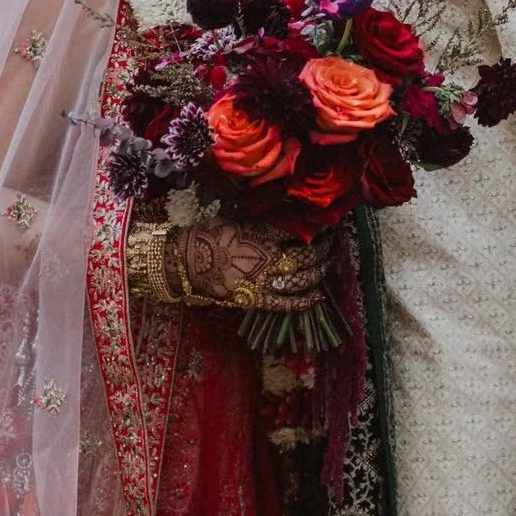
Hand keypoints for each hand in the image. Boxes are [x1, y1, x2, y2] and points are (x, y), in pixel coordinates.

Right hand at [175, 221, 326, 310]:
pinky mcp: (257, 299)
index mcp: (263, 233)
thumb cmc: (207, 235)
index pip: (298, 230)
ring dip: (319, 272)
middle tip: (330, 245)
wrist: (185, 261)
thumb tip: (277, 212)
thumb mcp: (234, 217)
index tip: (326, 226)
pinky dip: (305, 301)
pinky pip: (287, 303)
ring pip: (302, 278)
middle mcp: (269, 256)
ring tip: (326, 265)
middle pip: (306, 254)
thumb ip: (259, 220)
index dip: (317, 228)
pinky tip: (319, 297)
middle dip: (323, 249)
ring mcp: (264, 280)